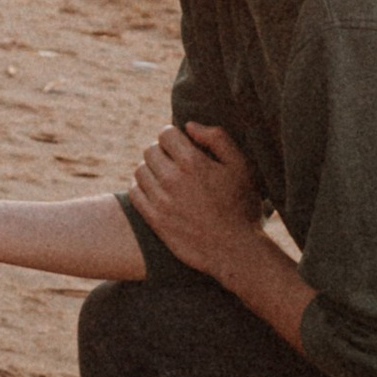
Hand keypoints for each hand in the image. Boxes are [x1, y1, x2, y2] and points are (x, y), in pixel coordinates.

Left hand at [128, 122, 266, 283]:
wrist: (236, 251)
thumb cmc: (242, 206)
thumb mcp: (240, 165)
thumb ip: (217, 138)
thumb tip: (188, 126)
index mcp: (193, 162)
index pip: (165, 134)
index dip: (175, 137)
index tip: (183, 147)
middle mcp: (172, 180)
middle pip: (150, 150)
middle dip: (163, 153)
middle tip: (176, 164)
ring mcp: (161, 201)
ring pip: (141, 170)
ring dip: (152, 170)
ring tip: (168, 179)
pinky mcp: (155, 221)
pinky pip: (135, 193)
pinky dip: (143, 189)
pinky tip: (158, 193)